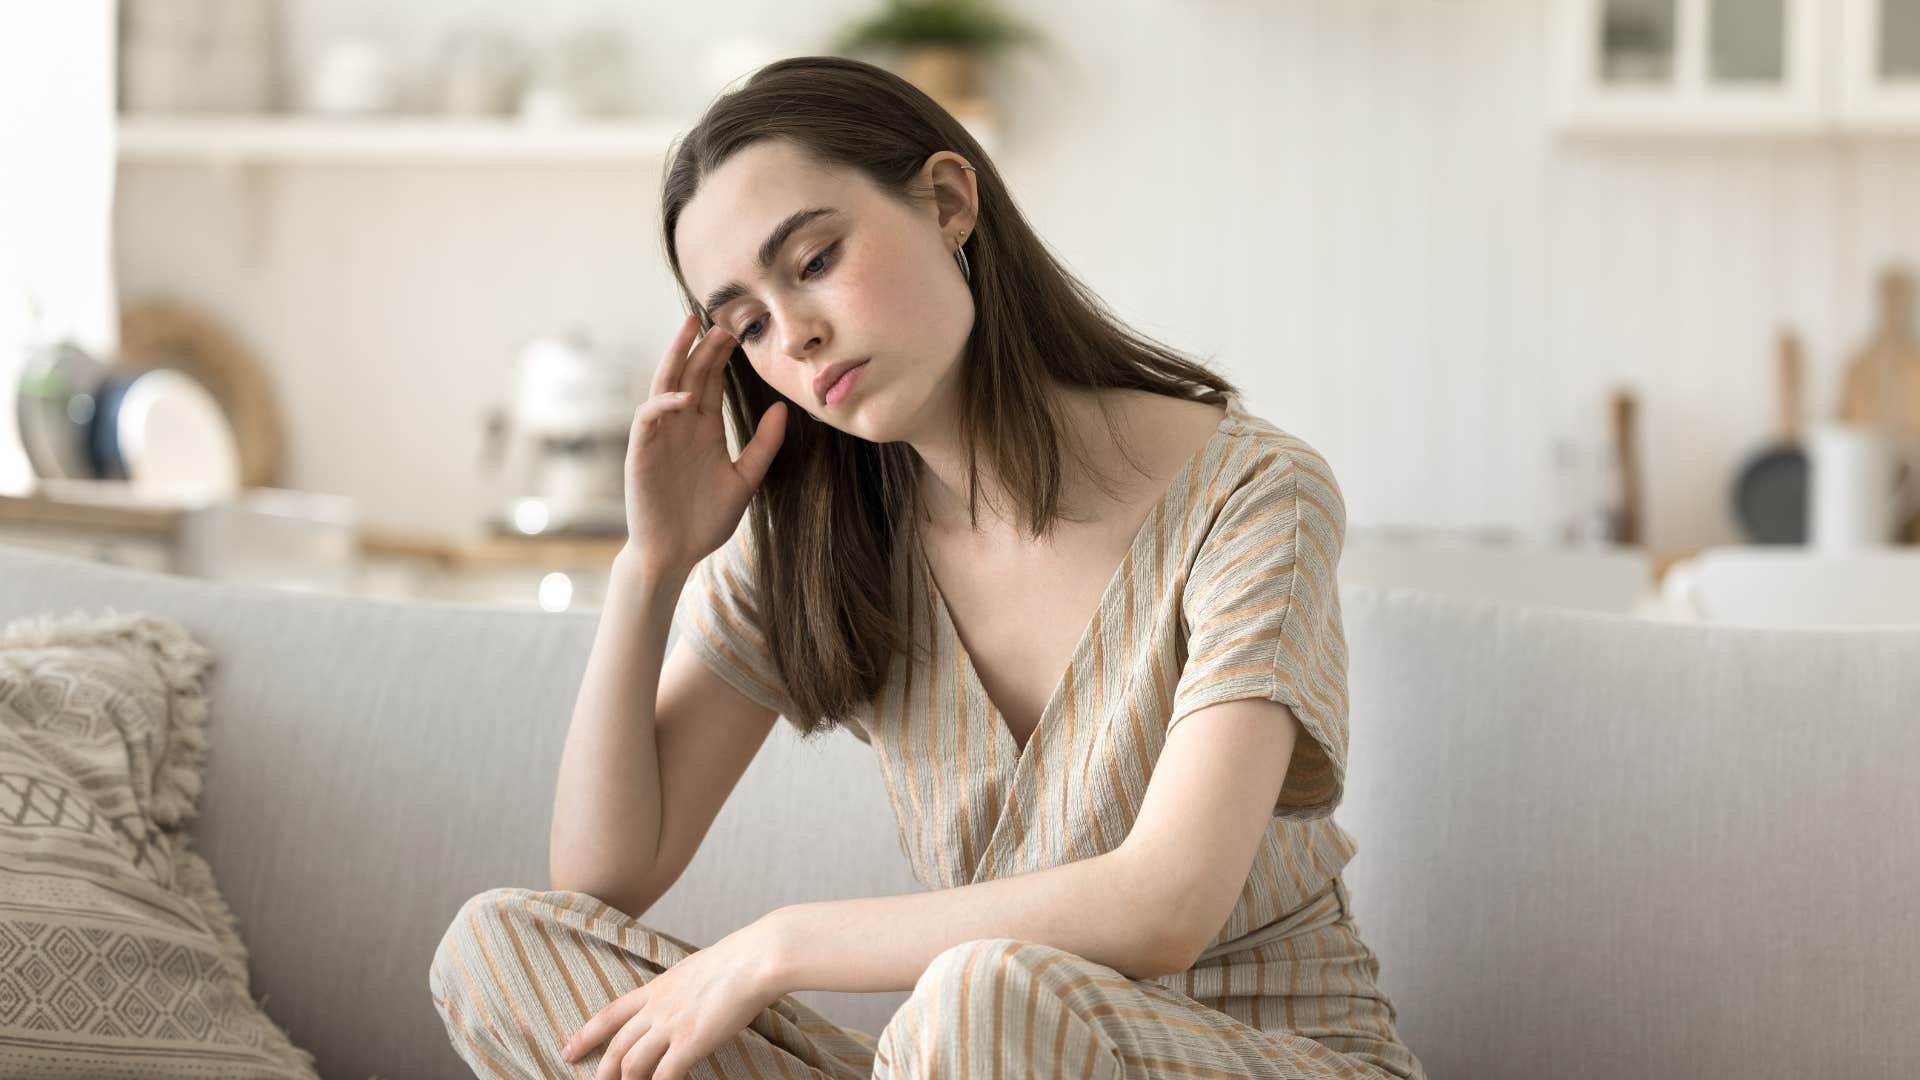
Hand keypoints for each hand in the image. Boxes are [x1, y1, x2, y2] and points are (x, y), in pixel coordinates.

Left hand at [557, 920, 785, 1078]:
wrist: (754, 959)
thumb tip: (682, 1000)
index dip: (585, 1035)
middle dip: (602, 1071)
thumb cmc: (736, 961)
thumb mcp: (693, 970)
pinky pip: (664, 1075)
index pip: (610, 1014)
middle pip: (617, 1045)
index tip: (567, 1050)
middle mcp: (657, 1008)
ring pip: (632, 1065)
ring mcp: (671, 1026)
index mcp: (656, 988)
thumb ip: (680, 989)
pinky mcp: (690, 1042)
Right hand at [622, 313, 787, 578]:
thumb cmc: (706, 520)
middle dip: (704, 346)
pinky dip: (663, 404)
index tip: (743, 330)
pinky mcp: (642, 451)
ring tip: (690, 328)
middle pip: (691, 374)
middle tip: (724, 318)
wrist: (674, 553)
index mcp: (705, 429)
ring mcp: (661, 435)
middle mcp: (682, 425)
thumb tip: (783, 409)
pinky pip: (649, 417)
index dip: (723, 355)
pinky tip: (684, 396)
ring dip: (676, 356)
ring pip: (666, 384)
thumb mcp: (745, 480)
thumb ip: (763, 446)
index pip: (712, 381)